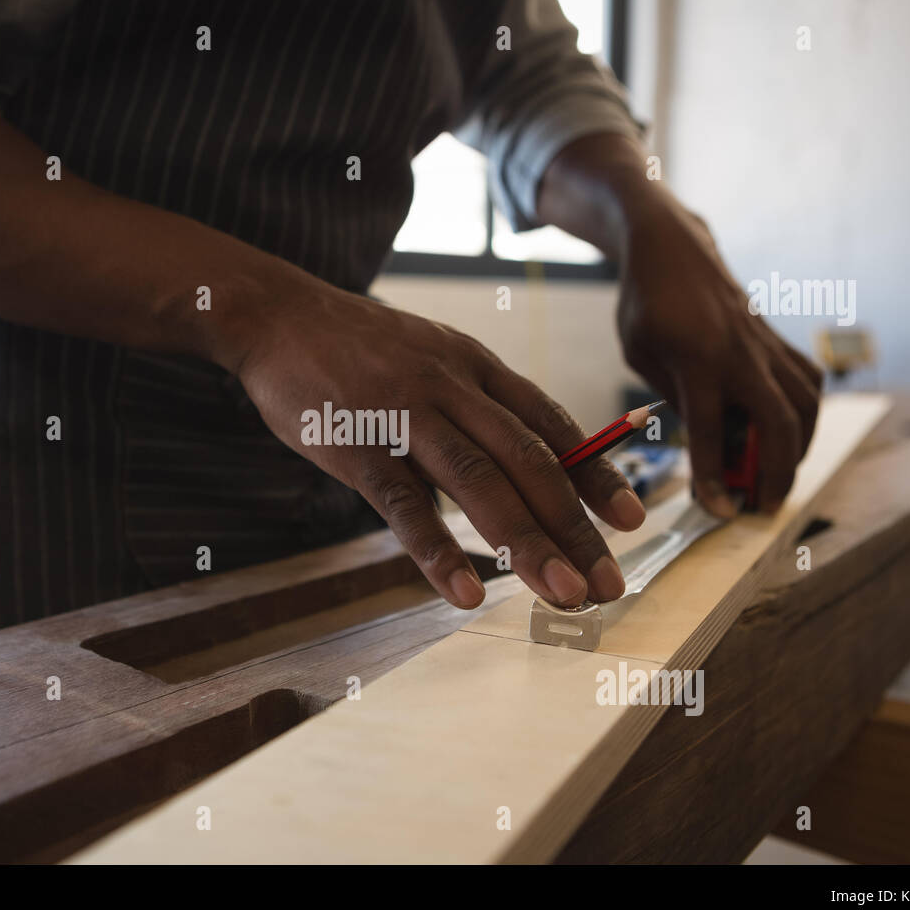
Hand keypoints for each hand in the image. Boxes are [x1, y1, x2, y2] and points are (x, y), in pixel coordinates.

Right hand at [234, 285, 646, 609]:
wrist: (277, 316)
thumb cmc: (358, 348)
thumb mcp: (432, 356)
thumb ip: (475, 401)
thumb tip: (526, 455)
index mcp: (476, 366)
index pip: (553, 423)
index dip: (596, 474)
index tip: (632, 520)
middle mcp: (453, 386)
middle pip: (530, 460)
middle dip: (576, 526)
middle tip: (609, 583)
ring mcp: (405, 414)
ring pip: (480, 481)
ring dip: (528, 542)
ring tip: (564, 593)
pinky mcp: (358, 445)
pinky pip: (405, 504)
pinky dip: (438, 550)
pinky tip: (466, 592)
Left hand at [616, 204, 823, 514]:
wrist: (672, 246)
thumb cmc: (647, 304)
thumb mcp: (641, 353)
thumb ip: (675, 395)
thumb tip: (710, 443)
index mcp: (697, 356)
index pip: (712, 429)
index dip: (715, 475)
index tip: (717, 511)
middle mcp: (741, 351)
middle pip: (778, 421)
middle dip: (774, 473)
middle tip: (758, 508)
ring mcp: (766, 342)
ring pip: (805, 404)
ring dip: (797, 450)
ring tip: (774, 482)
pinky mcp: (778, 338)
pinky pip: (808, 382)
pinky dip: (806, 417)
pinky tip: (789, 439)